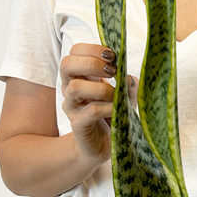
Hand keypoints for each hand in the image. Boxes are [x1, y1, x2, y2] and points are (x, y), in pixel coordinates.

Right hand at [60, 43, 137, 163]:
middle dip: (91, 63)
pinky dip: (107, 107)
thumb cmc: (112, 117)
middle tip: (112, 70)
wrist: (103, 147)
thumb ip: (129, 85)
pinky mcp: (78, 125)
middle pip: (66, 64)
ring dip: (100, 87)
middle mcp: (71, 89)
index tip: (112, 56)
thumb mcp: (125, 97)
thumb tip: (130, 78)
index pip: (75, 52)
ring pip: (74, 87)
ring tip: (116, 94)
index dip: (91, 49)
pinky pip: (90, 111)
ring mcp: (73, 108)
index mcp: (80, 77)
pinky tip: (118, 109)